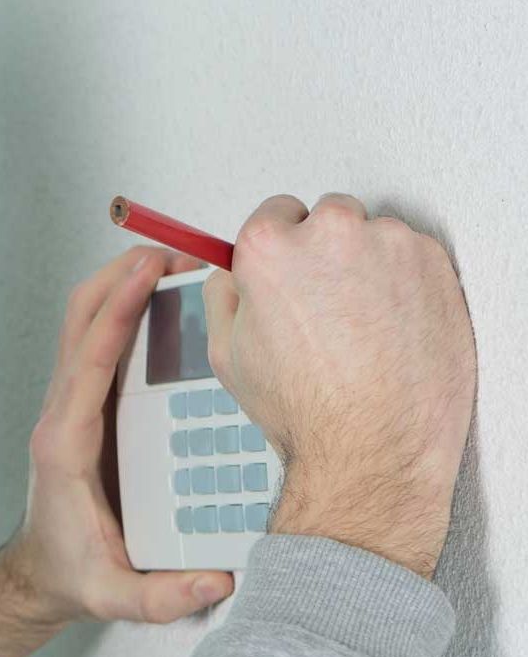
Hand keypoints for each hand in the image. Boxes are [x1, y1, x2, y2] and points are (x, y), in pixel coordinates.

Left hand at [4, 246, 236, 626]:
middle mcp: (61, 416)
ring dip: (122, 287)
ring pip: (85, 325)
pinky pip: (101, 344)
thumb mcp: (116, 598)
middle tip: (175, 253)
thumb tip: (217, 583)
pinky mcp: (85, 407)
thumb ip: (163, 597)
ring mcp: (69, 406)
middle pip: (79, 322)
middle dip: (120, 277)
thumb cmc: (73, 576)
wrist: (41, 576)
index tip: (146, 272)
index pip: (88, 362)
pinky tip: (169, 304)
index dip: (117, 312)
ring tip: (177, 265)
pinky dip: (126, 312)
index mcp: (66, 446)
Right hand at [202, 195, 475, 578]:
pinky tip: (388, 330)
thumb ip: (223, 298)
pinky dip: (403, 284)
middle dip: (323, 254)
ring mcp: (389, 243)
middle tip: (322, 307)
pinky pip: (412, 258)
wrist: (375, 445)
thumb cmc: (308, 409)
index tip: (288, 271)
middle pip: (325, 218)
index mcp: (271, 248)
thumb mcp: (226, 355)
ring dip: (366, 267)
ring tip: (359, 327)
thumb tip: (230, 276)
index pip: (273, 211)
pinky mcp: (434, 262)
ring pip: (372, 238)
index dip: (278, 248)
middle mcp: (332, 233)